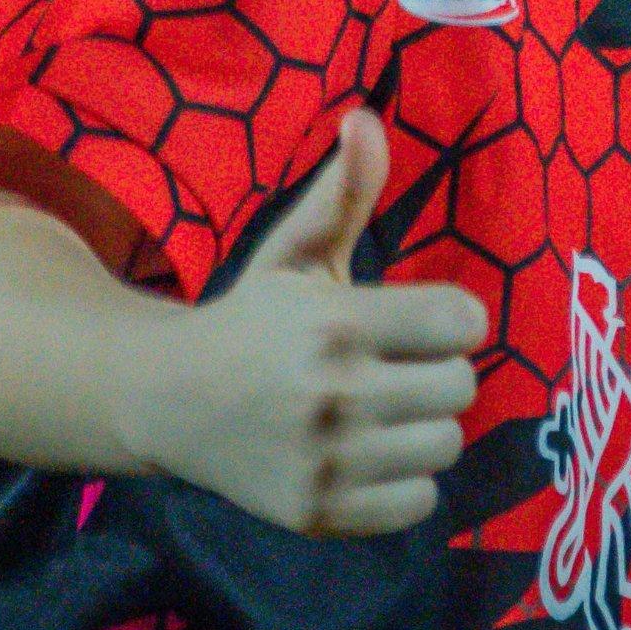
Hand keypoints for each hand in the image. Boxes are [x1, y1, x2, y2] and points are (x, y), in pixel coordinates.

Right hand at [116, 107, 490, 536]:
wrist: (167, 401)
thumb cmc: (250, 319)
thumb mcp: (293, 254)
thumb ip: (342, 193)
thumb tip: (368, 117)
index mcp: (335, 322)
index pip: (463, 321)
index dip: (451, 319)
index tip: (420, 321)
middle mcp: (332, 394)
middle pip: (461, 387)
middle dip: (437, 371)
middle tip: (396, 366)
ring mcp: (325, 460)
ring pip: (445, 445)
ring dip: (424, 427)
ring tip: (383, 410)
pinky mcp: (317, 512)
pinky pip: (418, 505)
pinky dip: (404, 483)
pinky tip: (369, 455)